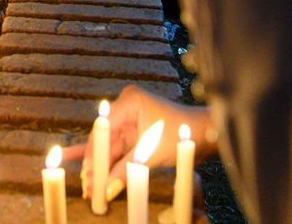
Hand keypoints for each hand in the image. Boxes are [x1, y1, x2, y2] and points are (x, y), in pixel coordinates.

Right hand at [62, 85, 214, 202]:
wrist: (206, 134)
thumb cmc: (183, 135)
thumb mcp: (152, 153)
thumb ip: (126, 170)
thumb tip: (107, 189)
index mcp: (129, 102)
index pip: (104, 130)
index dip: (95, 154)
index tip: (88, 173)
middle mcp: (126, 109)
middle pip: (105, 140)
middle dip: (96, 164)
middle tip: (86, 184)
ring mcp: (130, 121)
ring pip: (110, 147)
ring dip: (102, 167)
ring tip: (87, 185)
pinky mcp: (135, 134)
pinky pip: (118, 149)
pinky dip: (109, 162)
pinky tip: (85, 166)